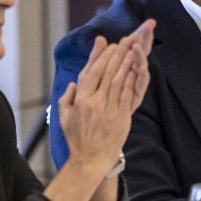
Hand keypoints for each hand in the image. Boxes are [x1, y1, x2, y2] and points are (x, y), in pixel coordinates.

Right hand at [58, 21, 153, 173]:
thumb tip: (73, 83)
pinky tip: (136, 68)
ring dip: (126, 62)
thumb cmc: (76, 139)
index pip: (92, 72)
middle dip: (116, 54)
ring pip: (120, 80)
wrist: (91, 160)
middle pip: (108, 72)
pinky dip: (133, 79)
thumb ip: (67, 98)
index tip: (106, 43)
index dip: (100, 56)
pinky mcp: (122, 116)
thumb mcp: (64, 117)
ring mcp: (111, 109)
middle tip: (123, 40)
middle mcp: (96, 102)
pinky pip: (128, 93)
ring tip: (132, 47)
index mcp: (81, 100)